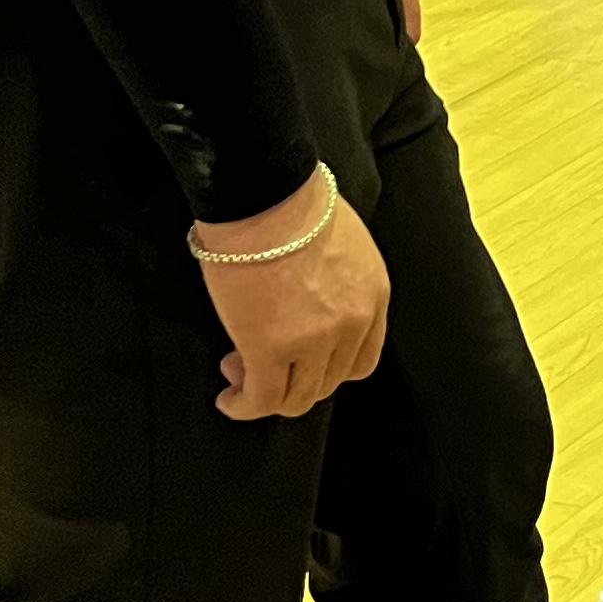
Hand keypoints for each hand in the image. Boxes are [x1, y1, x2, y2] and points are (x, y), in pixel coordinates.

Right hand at [198, 175, 390, 422]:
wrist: (264, 195)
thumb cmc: (293, 204)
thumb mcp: (342, 244)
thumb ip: (337, 281)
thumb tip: (308, 299)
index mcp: (372, 295)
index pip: (361, 358)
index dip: (328, 366)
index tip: (301, 358)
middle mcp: (352, 323)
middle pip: (329, 380)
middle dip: (294, 378)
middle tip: (260, 362)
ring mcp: (314, 341)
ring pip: (297, 398)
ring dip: (267, 394)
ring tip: (238, 375)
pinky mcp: (269, 350)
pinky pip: (261, 399)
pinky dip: (244, 406)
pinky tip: (229, 399)